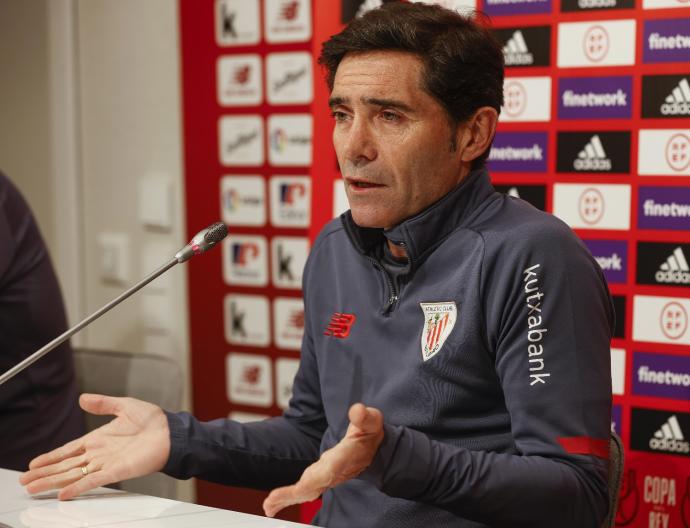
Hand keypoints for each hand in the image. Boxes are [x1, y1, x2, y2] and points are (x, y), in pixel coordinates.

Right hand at [19, 393, 169, 499]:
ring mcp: (106, 463)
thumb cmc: (153, 420)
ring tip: (34, 488)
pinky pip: (93, 481)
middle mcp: (99, 453)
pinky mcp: (117, 471)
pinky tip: (64, 494)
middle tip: (25, 482)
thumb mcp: (124, 406)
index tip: (34, 464)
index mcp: (99, 438)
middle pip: (65, 466)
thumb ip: (102, 404)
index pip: (69, 450)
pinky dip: (78, 488)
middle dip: (44, 473)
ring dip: (53, 482)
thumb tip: (82, 398)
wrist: (171, 432)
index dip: (51, 457)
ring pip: (73, 475)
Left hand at [263, 403, 383, 517]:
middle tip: (271, 501)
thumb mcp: (371, 421)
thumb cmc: (370, 433)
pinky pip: (304, 491)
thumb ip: (364, 417)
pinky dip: (288, 497)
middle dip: (294, 493)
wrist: (373, 448)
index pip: (333, 469)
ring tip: (268, 506)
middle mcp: (336, 472)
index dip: (319, 477)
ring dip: (287, 498)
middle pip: (314, 486)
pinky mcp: (321, 479)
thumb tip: (357, 410)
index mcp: (347, 457)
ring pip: (307, 491)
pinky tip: (272, 505)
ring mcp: (327, 477)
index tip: (303, 482)